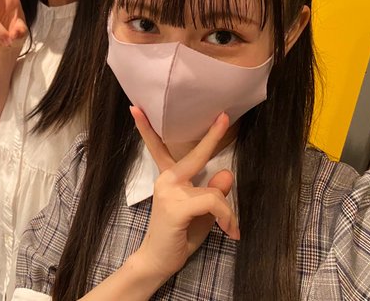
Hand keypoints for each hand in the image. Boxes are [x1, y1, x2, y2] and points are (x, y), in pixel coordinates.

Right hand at [132, 107, 238, 280]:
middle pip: (194, 155)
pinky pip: (214, 202)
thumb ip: (213, 192)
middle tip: (224, 117)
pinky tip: (230, 231)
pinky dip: (227, 216)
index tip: (138, 108)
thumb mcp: (201, 212)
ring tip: (231, 229)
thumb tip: (226, 173)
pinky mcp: (176, 207)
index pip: (159, 148)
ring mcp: (169, 192)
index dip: (150, 129)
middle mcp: (166, 180)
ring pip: (214, 192)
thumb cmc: (178, 236)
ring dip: (228, 212)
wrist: (157, 261)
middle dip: (211, 136)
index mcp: (169, 178)